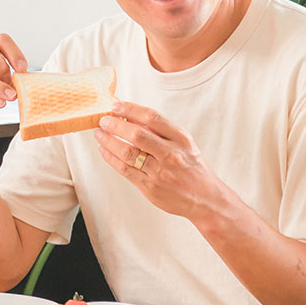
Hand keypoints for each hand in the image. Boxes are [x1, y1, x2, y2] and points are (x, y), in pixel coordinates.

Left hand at [95, 101, 226, 221]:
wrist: (205, 199)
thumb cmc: (193, 167)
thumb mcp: (186, 144)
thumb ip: (162, 131)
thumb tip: (132, 116)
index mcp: (181, 139)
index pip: (152, 118)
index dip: (131, 109)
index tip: (116, 106)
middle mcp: (171, 154)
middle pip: (137, 135)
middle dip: (115, 125)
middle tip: (103, 120)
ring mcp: (160, 172)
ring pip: (127, 153)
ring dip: (109, 141)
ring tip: (99, 134)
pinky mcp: (150, 187)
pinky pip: (125, 170)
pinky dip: (111, 158)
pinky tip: (104, 150)